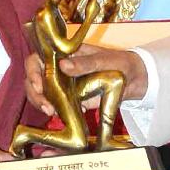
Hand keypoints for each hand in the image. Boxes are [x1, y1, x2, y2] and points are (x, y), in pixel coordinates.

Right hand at [24, 46, 148, 118]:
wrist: (137, 79)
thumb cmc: (121, 62)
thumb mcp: (105, 59)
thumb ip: (85, 63)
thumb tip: (63, 66)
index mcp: (64, 54)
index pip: (37, 59)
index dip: (32, 71)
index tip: (39, 85)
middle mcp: (59, 70)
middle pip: (35, 80)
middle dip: (35, 94)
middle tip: (47, 106)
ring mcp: (64, 86)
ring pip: (42, 94)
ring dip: (42, 104)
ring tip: (53, 112)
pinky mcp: (73, 100)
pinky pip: (58, 106)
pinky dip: (57, 112)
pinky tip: (68, 114)